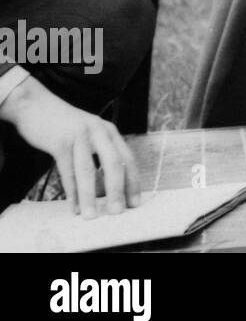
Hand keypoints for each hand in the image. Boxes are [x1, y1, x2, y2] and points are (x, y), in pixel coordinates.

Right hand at [0, 77, 139, 218]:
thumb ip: (99, 155)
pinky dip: (70, 190)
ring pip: (88, 169)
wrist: (37, 106)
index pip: (127, 159)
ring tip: (91, 215)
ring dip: (90, 195)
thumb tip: (107, 188)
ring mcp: (79, 135)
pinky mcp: (59, 141)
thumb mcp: (89, 136)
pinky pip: (67, 170)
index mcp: (110, 131)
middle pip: (113, 163)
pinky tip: (73, 205)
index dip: (132, 181)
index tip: (134, 202)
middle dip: (117, 190)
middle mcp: (99, 131)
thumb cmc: (65, 127)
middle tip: (118, 211)